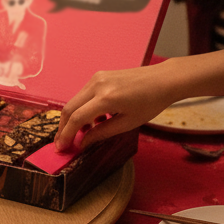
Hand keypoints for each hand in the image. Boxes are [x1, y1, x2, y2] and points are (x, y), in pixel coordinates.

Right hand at [54, 61, 180, 151]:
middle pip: (70, 107)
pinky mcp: (98, 76)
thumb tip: (83, 142)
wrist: (162, 79)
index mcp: (106, 98)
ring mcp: (96, 78)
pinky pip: (84, 94)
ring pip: (75, 100)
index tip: (62, 148)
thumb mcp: (128, 123)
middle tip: (62, 143)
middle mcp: (97, 85)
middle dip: (63, 127)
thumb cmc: (150, 103)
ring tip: (85, 133)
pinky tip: (95, 119)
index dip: (67, 134)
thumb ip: (102, 133)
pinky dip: (83, 108)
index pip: (77, 118)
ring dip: (74, 118)